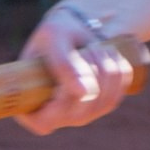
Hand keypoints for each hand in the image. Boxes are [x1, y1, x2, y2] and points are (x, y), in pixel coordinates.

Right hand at [14, 6, 140, 135]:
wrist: (76, 27)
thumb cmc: (56, 32)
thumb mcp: (53, 39)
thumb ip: (62, 64)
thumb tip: (84, 93)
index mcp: (31, 104)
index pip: (44, 122)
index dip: (58, 104)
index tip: (63, 79)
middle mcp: (58, 115)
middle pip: (81, 113)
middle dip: (89, 75)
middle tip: (87, 49)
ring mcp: (83, 113)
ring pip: (104, 102)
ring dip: (105, 68)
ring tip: (94, 47)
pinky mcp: (105, 104)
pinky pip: (119, 92)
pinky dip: (117, 68)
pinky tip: (106, 53)